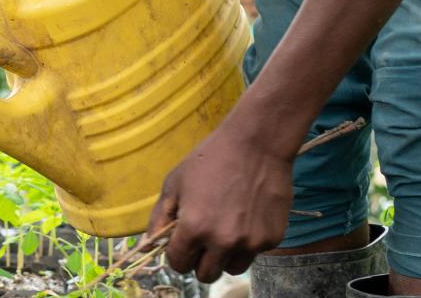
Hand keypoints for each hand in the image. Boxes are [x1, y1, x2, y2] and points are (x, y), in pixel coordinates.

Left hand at [148, 122, 294, 281]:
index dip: (177, 255)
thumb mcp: (175, 184)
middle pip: (206, 275)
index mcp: (194, 228)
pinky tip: (245, 216)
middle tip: (202, 241)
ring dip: (225, 256)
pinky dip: (247, 242)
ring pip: (231, 268)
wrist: (256, 144)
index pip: (178, 265)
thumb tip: (149, 244)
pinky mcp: (272, 239)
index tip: (181, 244)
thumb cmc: (210, 160)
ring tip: (225, 228)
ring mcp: (250, 242)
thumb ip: (160, 218)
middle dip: (199, 261)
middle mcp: (222, 241)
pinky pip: (254, 253)